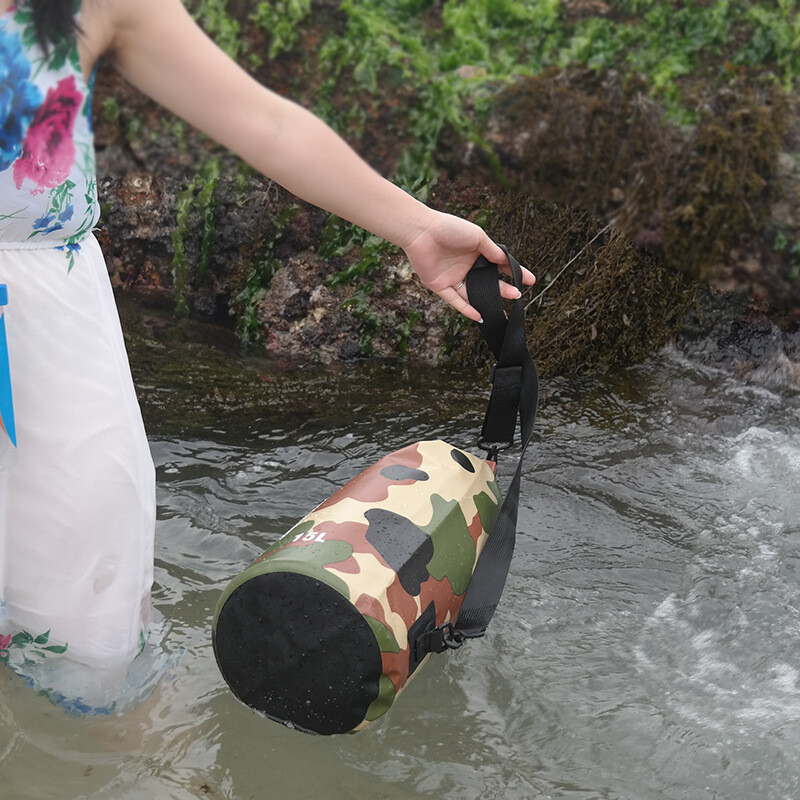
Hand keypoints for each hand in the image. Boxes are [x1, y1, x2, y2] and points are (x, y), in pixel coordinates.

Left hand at [400, 210, 535, 321]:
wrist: (421, 231)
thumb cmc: (449, 228)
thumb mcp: (477, 237)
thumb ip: (492, 251)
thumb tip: (507, 261)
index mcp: (476, 253)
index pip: (499, 265)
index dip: (514, 273)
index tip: (530, 280)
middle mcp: (466, 267)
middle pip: (488, 283)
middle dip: (503, 290)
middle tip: (518, 296)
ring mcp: (453, 278)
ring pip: (473, 294)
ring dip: (488, 302)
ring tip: (502, 311)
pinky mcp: (440, 286)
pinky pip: (455, 301)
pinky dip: (466, 309)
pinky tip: (479, 316)